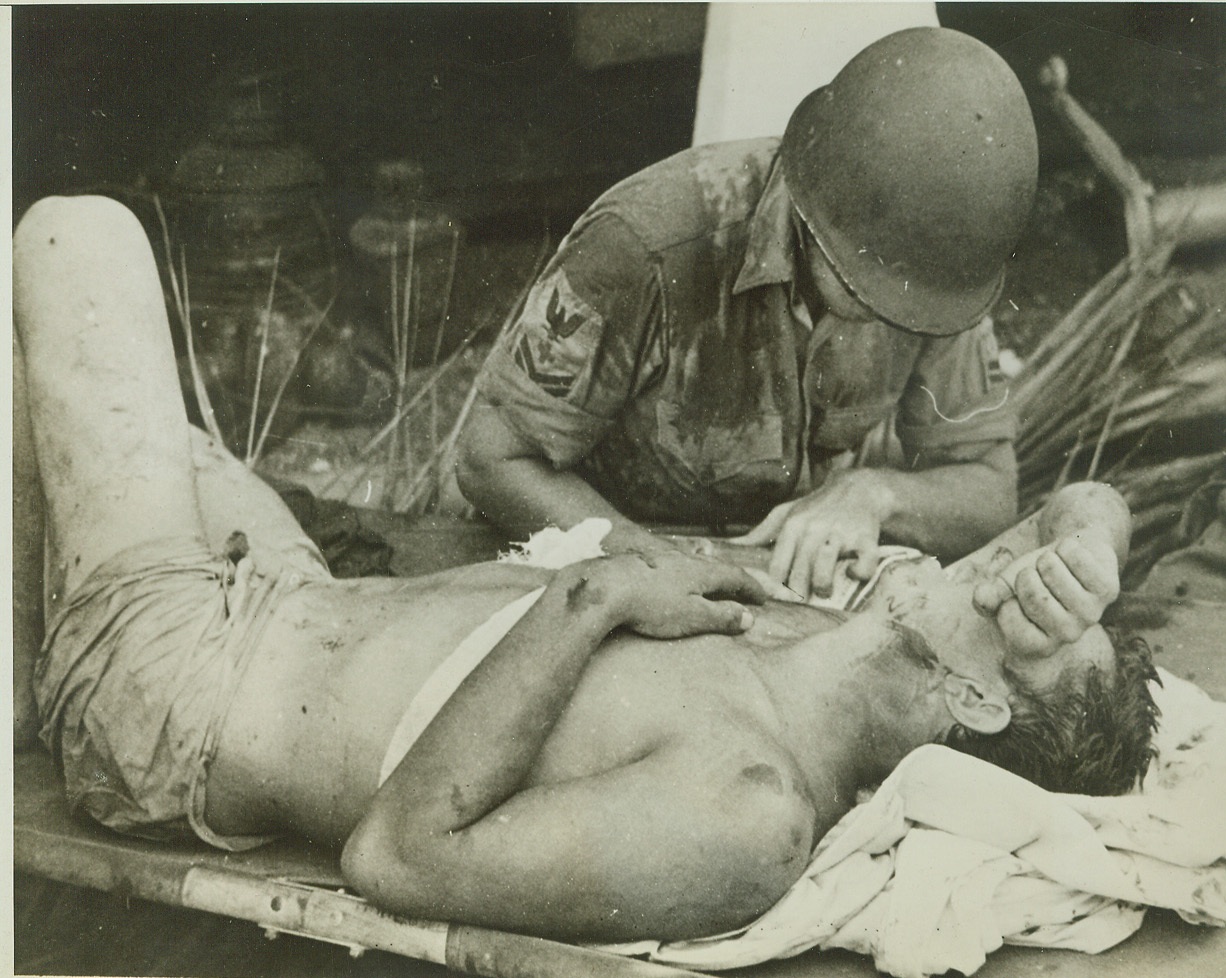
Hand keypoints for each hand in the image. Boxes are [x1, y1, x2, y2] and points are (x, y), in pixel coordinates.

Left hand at [591, 551, 766, 638]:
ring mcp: (662, 557)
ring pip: (692, 557)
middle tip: (743, 585)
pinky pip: (670, 557)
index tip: (763, 599)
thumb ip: (721, 617)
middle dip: (732, 575)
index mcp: (702, 572)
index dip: (751, 588)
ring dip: (707, 563)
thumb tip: (749, 617)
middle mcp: (685, 559)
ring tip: (711, 560)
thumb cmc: (651, 605)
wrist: (606, 588)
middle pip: (716, 564)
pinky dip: (681, 560)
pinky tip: (671, 561)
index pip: (735, 576)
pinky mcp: (641, 561)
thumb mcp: (692, 616)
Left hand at [730, 471, 884, 598]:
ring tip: (823, 590)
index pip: (778, 566)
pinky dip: (858, 574)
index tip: (780, 597)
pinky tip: (853, 572)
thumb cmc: (817, 506)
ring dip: (823, 587)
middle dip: (799, 593)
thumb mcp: (787, 513)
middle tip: (803, 599)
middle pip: (799, 573)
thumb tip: (729, 546)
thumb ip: (760, 532)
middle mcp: (814, 528)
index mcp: (793, 525)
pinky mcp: (866, 538)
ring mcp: (840, 533)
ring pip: (824, 572)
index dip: (777, 587)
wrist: (860, 489)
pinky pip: (862, 566)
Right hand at [972, 535, 1119, 658]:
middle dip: (1028, 573)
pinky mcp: (1108, 591)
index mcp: (1040, 643)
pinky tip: (1073, 558)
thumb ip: (990, 595)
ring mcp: (1090, 614)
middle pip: (1035, 596)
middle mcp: (1067, 635)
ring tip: (1056, 565)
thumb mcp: (1007, 585)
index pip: (1010, 621)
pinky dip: (1067, 548)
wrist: (1070, 554)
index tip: (1018, 596)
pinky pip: (1075, 558)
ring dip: (1048, 558)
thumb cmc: (1035, 575)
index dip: (1007, 598)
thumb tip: (982, 599)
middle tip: (1039, 576)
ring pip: (1053, 571)